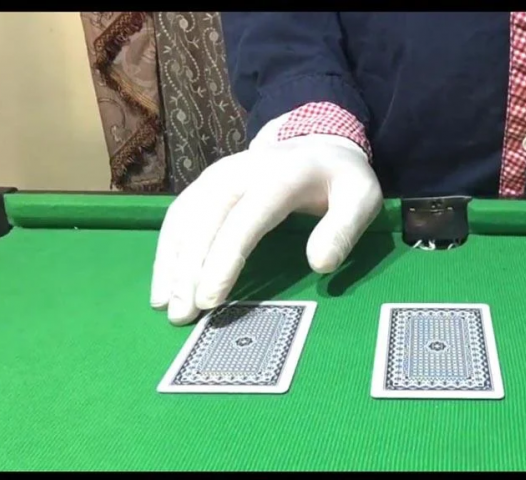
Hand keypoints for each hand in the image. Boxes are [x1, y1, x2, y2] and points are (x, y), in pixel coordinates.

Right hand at [149, 132, 382, 324]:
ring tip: (167, 306)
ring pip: (184, 218)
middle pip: (205, 221)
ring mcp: (219, 175)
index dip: (223, 260)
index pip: (245, 220)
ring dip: (171, 263)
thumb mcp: (361, 197)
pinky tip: (164, 283)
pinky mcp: (207, 184)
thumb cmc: (341, 179)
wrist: (320, 142)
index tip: (209, 299)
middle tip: (183, 316)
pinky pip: (179, 216)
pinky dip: (167, 250)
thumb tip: (320, 264)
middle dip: (189, 270)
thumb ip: (344, 229)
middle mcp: (241, 171)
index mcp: (281, 176)